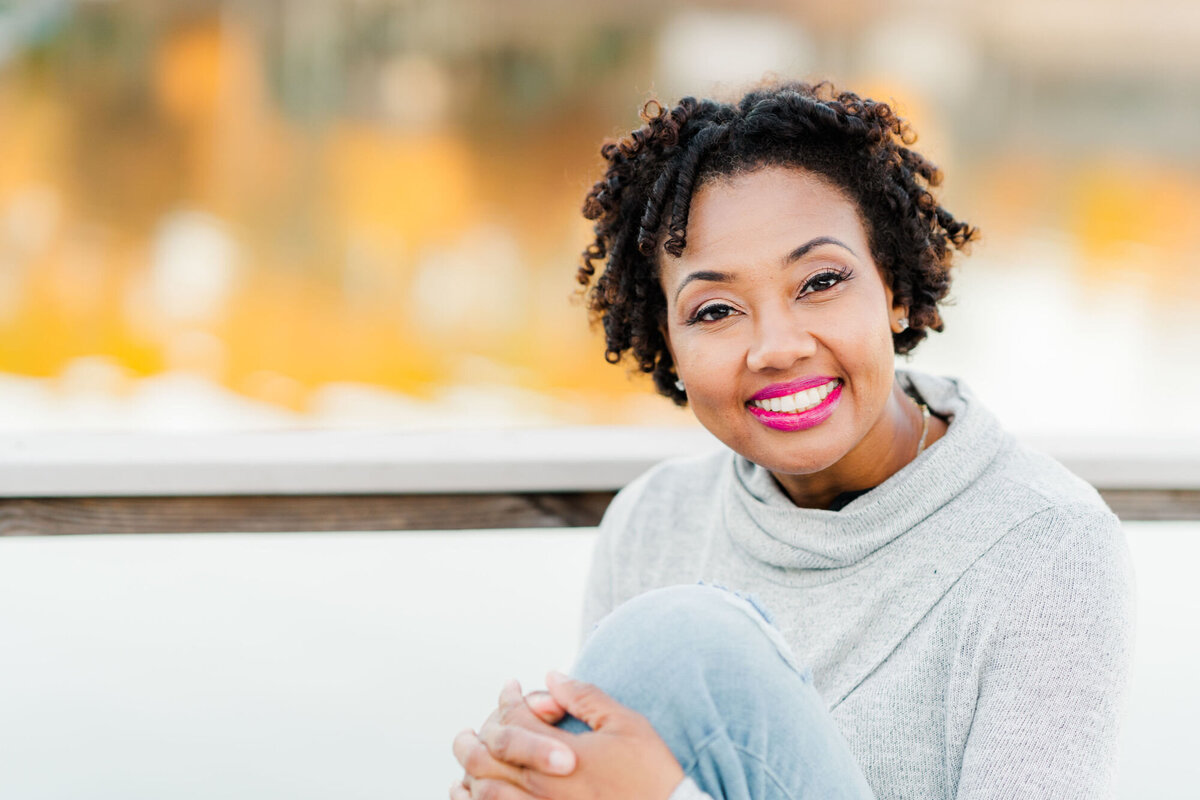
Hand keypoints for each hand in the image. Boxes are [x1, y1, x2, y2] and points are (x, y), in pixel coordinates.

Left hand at [451, 671, 683, 799]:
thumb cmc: (651, 774)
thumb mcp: (626, 726)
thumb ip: (585, 698)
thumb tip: (552, 677)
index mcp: (560, 755)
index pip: (515, 719)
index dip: (510, 698)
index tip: (513, 687)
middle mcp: (541, 788)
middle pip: (487, 756)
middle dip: (474, 736)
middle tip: (470, 729)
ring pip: (483, 792)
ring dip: (469, 771)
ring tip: (467, 759)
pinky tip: (472, 794)